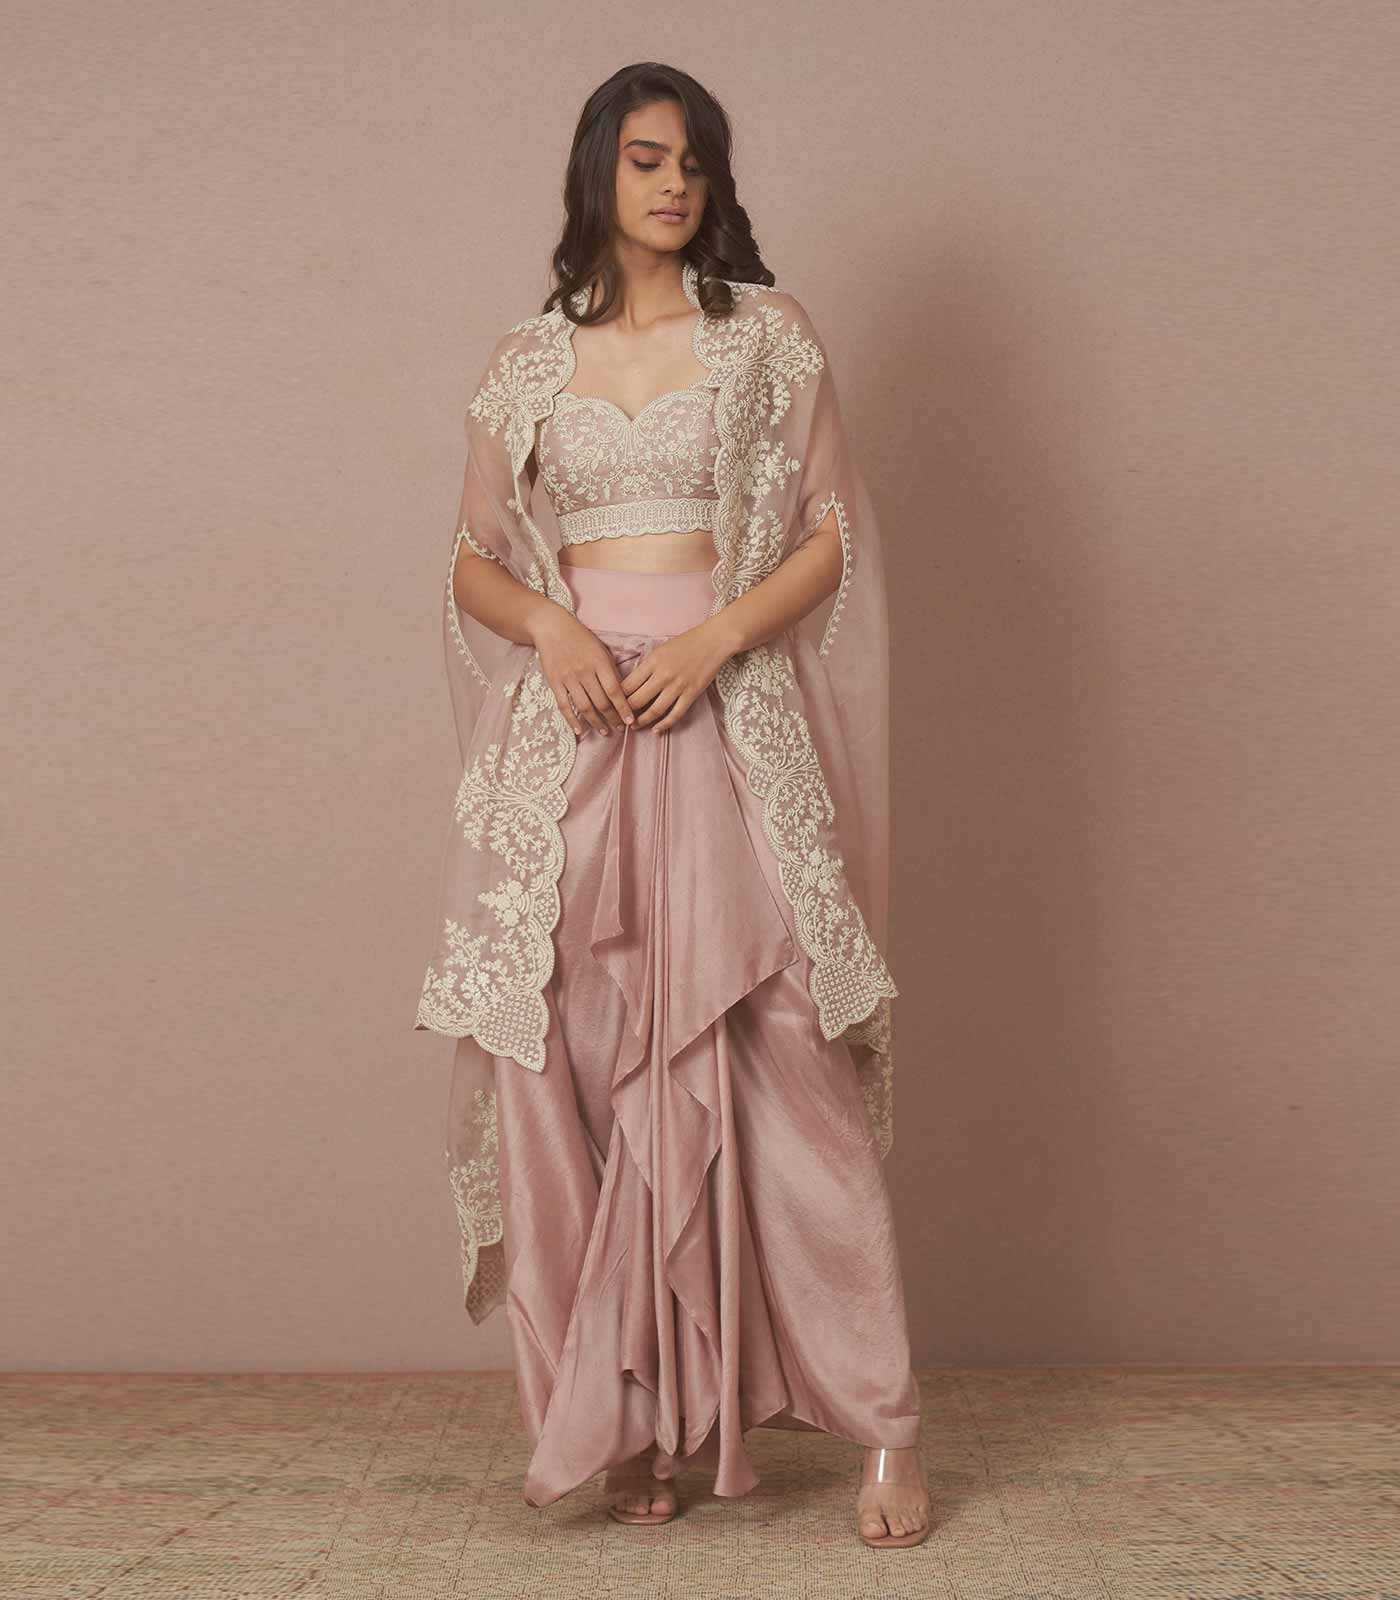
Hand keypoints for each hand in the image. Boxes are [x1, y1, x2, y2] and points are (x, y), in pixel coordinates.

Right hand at [529, 606, 634, 736]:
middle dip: (613, 718)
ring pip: (585, 707)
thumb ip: (610, 670)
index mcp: (599, 661)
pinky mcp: (554, 682)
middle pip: (601, 702)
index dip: (624, 708)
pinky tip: (580, 731)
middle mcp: (584, 671)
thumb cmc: (580, 638)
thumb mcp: (600, 649)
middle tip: (620, 728)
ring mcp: (568, 678)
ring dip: (596, 723)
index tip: (630, 721)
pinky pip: (564, 706)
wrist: (551, 627)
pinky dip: (572, 721)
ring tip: (605, 732)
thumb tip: (622, 693)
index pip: (615, 691)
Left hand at [622, 620, 732, 731]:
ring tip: (635, 726)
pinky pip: (675, 714)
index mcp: (652, 661)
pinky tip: (656, 729)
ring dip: (642, 721)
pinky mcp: (691, 694)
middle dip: (626, 713)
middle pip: (637, 700)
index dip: (618, 698)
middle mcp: (663, 675)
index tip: (614, 705)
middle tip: (621, 719)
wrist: (713, 642)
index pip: (628, 685)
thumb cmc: (685, 643)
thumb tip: (632, 685)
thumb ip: (646, 667)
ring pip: (655, 710)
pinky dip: (664, 724)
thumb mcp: (660, 650)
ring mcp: (678, 686)